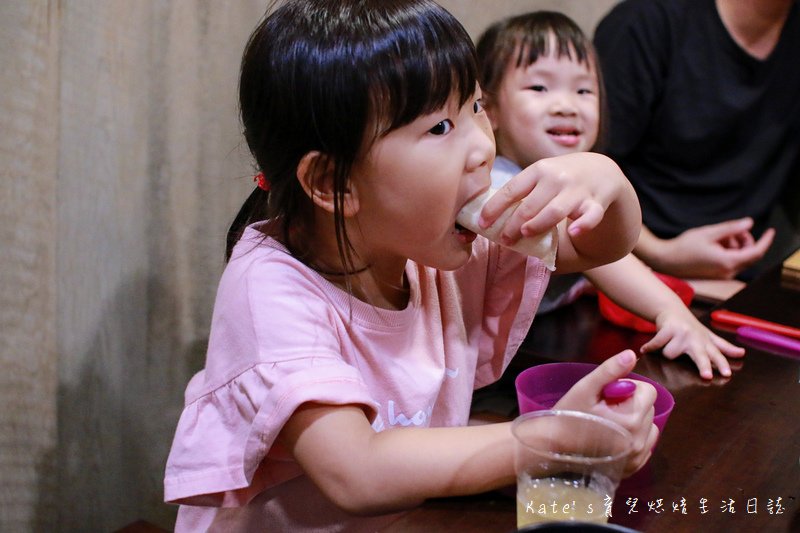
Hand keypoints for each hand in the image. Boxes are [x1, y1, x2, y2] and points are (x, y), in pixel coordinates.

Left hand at [479, 153, 634, 243]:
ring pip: (554, 212)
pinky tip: (574, 232)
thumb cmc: (561, 178)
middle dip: (512, 225)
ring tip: (526, 234)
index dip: (494, 208)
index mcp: (537, 171)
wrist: (601, 170)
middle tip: (504, 240)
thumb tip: (490, 218)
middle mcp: (556, 178)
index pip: (511, 190)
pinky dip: (583, 224)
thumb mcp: (541, 176)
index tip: (481, 224)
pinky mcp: (596, 203)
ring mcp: (577, 190)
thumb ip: (522, 191)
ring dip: (537, 225)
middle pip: (529, 206)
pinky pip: (590, 216)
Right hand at [555, 350, 657, 475]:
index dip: (628, 388)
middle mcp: (639, 441)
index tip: (608, 395)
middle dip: (630, 403)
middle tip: (605, 409)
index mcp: (631, 420)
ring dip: (635, 420)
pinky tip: (614, 437)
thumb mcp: (585, 388)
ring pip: (649, 425)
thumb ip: (610, 370)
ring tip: (609, 423)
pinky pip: (647, 443)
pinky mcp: (635, 466)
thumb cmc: (568, 414)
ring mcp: (638, 456)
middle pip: (649, 408)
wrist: (553, 446)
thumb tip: (632, 354)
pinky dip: (635, 437)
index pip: (649, 391)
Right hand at [639, 219, 773, 278]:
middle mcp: (728, 271)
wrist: (665, 261)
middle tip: (732, 229)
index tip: (770, 231)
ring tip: (718, 236)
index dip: (766, 241)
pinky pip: (731, 262)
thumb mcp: (709, 232)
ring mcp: (722, 275)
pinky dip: (729, 252)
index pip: (756, 252)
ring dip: (735, 245)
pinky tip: (715, 244)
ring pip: (740, 258)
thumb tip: (750, 223)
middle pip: (749, 255)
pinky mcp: (716, 275)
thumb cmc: (684, 247)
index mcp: (728, 262)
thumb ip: (731, 228)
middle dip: (745, 240)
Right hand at [640, 306, 745, 379]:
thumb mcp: (708, 337)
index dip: (722, 365)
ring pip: (670, 354)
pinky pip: (656, 345)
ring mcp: (681, 333)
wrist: (672, 309)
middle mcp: (695, 338)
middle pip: (700, 356)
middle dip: (704, 366)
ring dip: (665, 352)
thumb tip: (742, 353)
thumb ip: (723, 347)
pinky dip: (650, 348)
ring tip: (667, 345)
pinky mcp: (667, 329)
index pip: (717, 356)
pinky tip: (645, 350)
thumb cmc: (690, 327)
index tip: (726, 374)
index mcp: (706, 343)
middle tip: (706, 376)